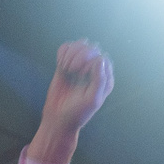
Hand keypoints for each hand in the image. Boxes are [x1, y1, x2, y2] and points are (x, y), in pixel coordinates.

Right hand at [32, 40, 113, 163]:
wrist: (58, 118)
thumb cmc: (77, 113)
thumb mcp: (91, 100)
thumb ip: (99, 80)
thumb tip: (100, 59)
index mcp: (105, 79)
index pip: (102, 57)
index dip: (90, 61)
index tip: (80, 74)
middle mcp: (94, 70)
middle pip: (91, 48)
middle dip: (80, 54)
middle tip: (71, 70)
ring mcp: (80, 66)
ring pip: (79, 45)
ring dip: (70, 53)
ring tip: (65, 68)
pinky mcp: (66, 64)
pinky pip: (66, 48)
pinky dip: (62, 53)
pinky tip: (61, 65)